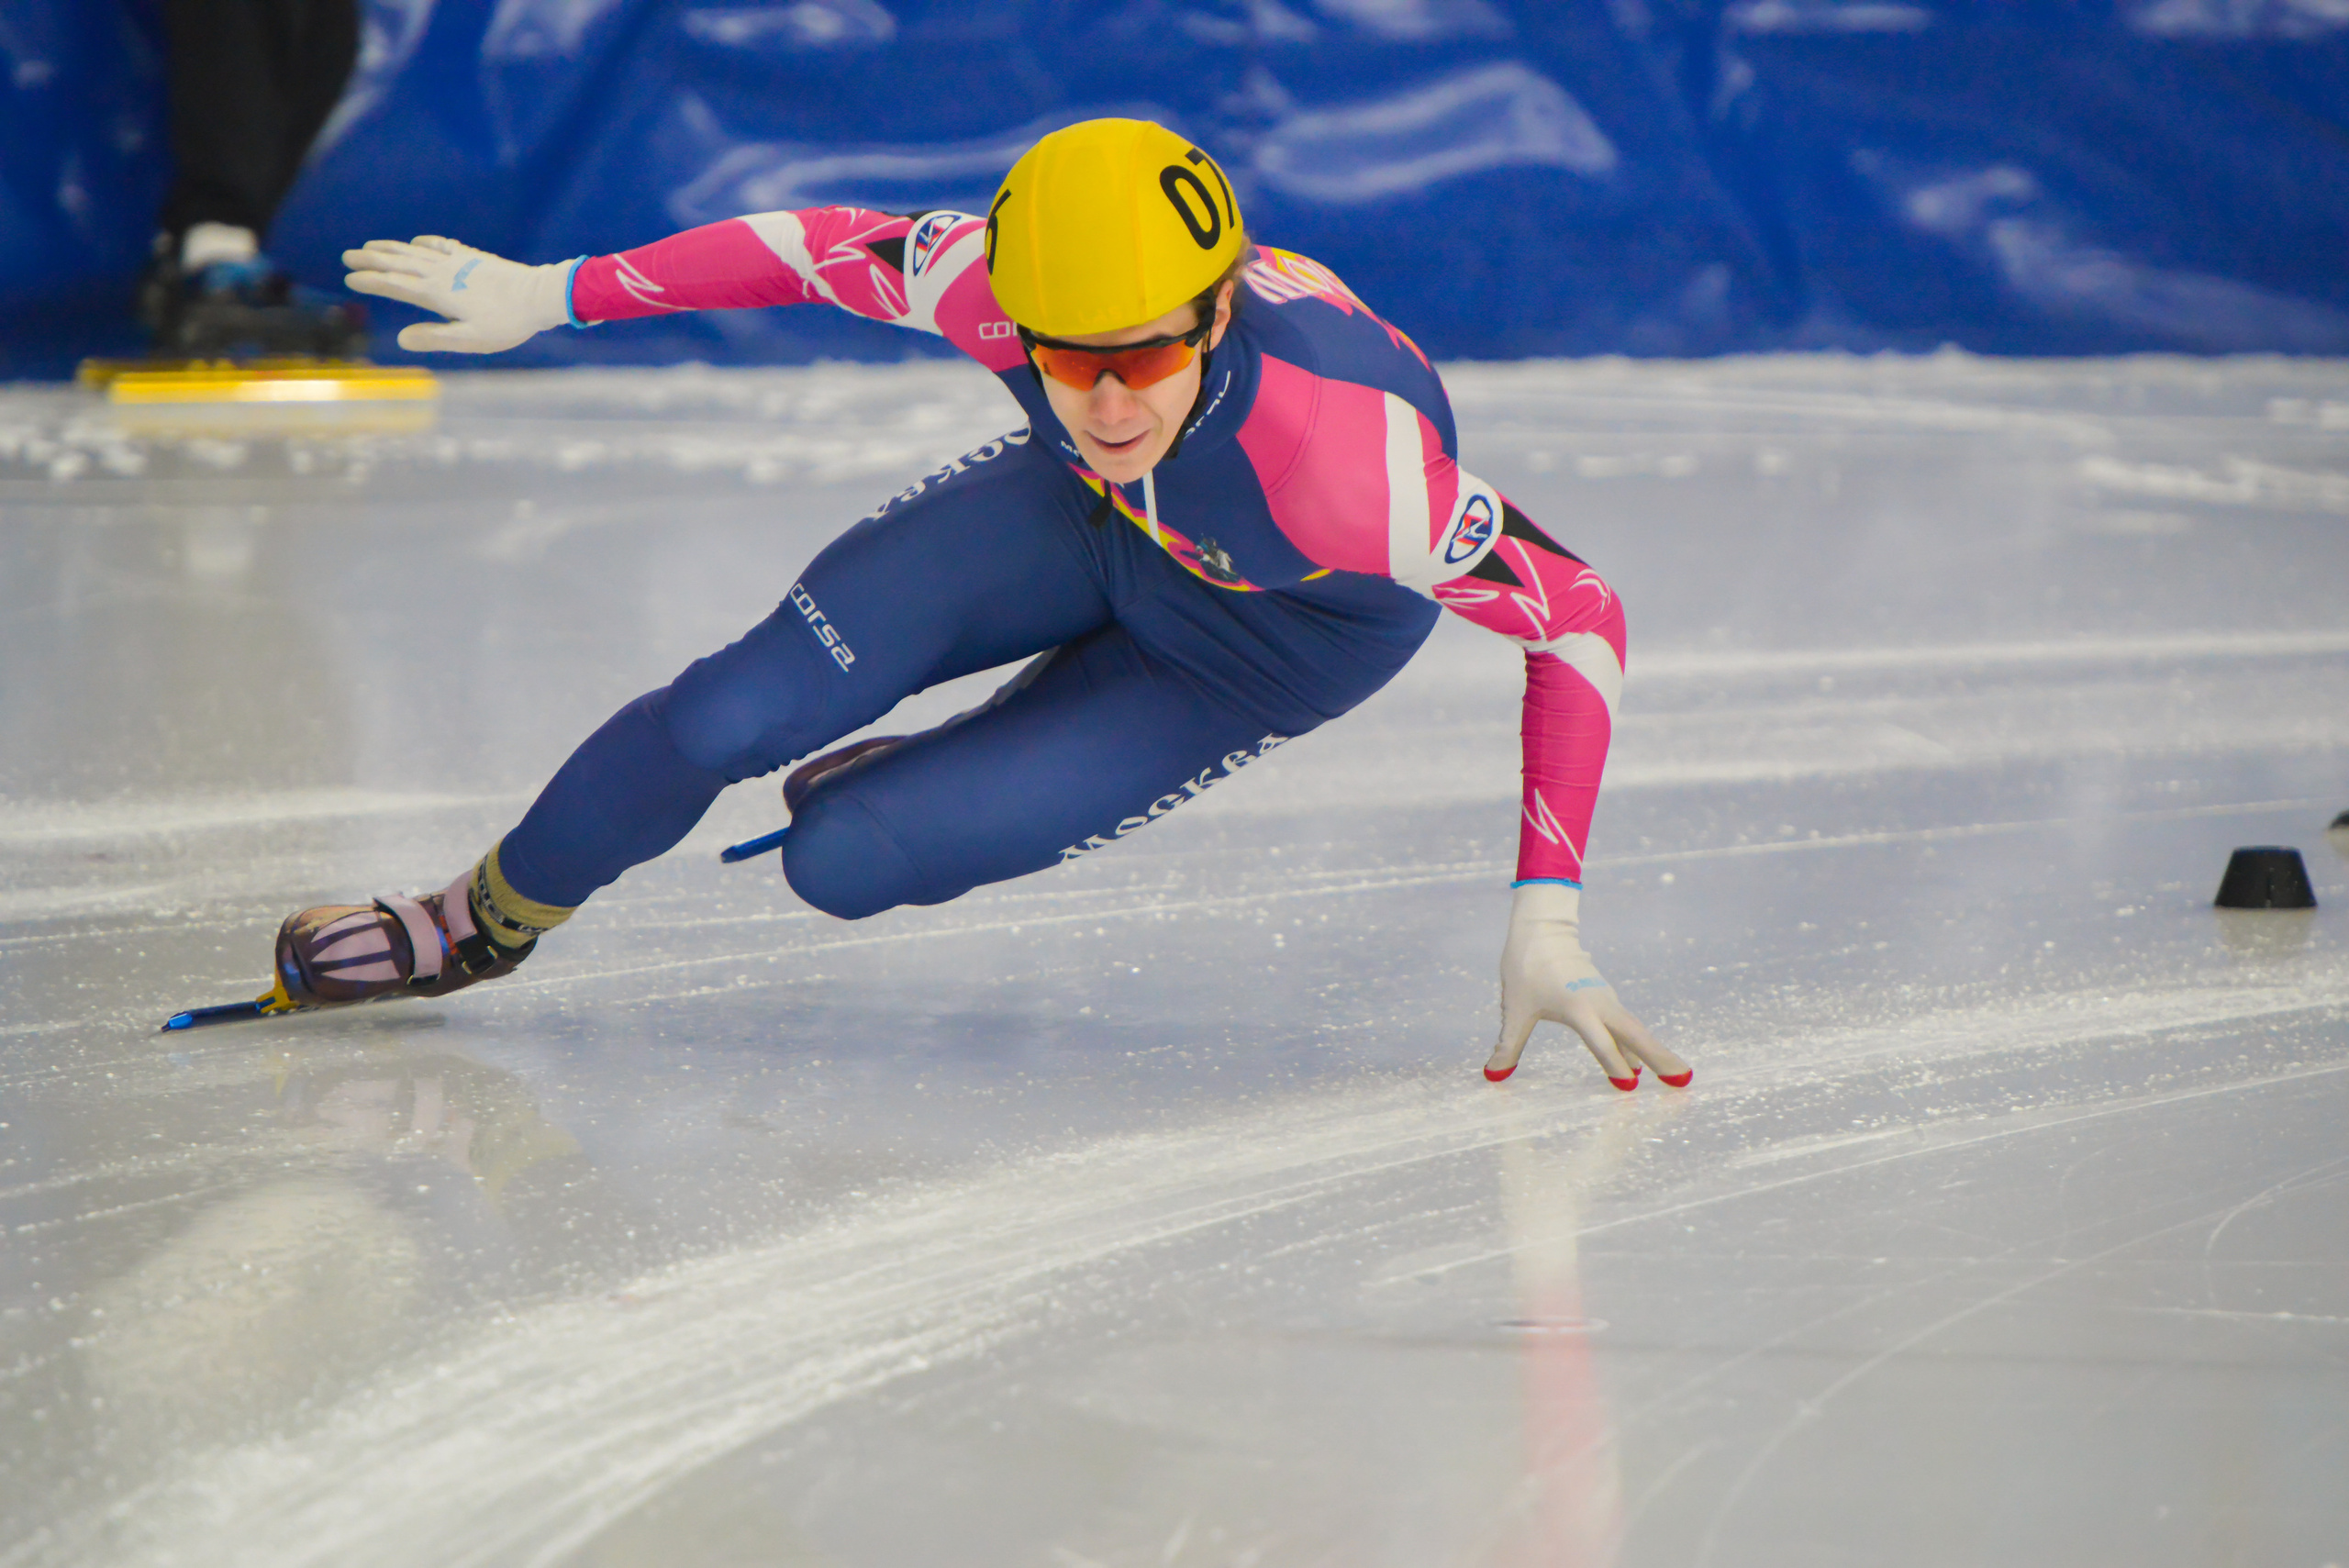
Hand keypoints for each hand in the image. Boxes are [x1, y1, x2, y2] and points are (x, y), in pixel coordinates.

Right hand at [342, 236, 574, 352]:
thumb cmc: (508, 323)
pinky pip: (442, 246)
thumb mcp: (471, 339)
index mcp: (438, 293)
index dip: (371, 281)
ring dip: (391, 249)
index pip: (396, 285)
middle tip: (347, 256)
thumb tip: (401, 338)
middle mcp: (443, 273)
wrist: (540, 296)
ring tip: (370, 245)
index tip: (350, 278)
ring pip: (416, 253)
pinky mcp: (474, 258)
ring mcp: (458, 262)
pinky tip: (417, 242)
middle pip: (400, 263)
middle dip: (372, 259)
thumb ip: (435, 337)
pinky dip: (425, 243)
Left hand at [1485, 882, 1690, 1088]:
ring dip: (1655, 1051)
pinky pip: (1627, 1025)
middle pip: (1635, 1034)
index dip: (1613, 1063)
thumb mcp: (1515, 1009)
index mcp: (1577, 1007)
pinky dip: (1639, 1043)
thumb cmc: (1525, 967)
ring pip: (1635, 1029)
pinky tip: (1642, 1063)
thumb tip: (1492, 1075)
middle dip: (1659, 1057)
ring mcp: (1607, 999)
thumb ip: (1507, 1045)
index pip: (1600, 1041)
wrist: (1542, 929)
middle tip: (1683, 1081)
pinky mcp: (1607, 998)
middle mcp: (1599, 1003)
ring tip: (1675, 1076)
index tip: (1629, 1086)